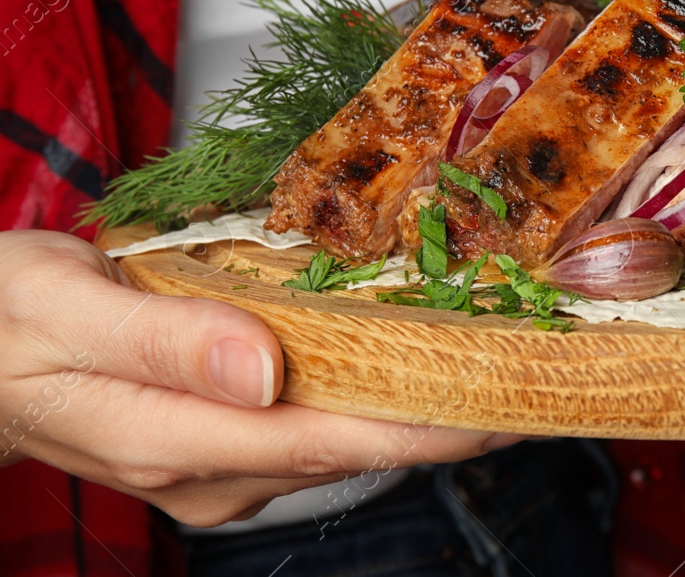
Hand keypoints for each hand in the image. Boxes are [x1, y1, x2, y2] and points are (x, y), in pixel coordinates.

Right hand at [0, 230, 519, 525]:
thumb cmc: (3, 319)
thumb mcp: (63, 306)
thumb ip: (164, 340)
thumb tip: (262, 370)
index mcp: (172, 437)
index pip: (330, 442)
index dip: (426, 429)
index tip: (508, 404)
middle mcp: (209, 467)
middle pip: (354, 446)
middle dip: (451, 416)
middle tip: (542, 367)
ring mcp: (220, 461)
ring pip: (342, 434)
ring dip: (421, 399)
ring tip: (503, 350)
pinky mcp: (224, 440)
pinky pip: (317, 419)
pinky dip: (373, 386)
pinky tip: (418, 348)